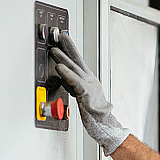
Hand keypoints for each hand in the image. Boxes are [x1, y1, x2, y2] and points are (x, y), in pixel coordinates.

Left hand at [50, 32, 129, 155]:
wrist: (104, 124)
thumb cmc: (94, 114)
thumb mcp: (82, 96)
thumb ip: (72, 85)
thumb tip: (62, 77)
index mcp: (89, 80)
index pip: (78, 61)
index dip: (70, 48)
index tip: (63, 37)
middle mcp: (89, 80)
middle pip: (77, 60)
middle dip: (68, 46)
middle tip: (59, 35)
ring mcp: (89, 86)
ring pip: (75, 69)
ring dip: (64, 58)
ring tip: (54, 49)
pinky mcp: (86, 94)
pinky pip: (75, 82)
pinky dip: (67, 74)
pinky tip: (60, 68)